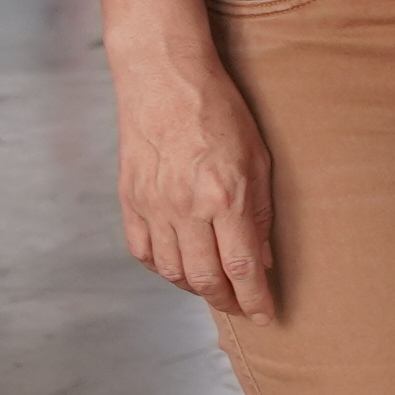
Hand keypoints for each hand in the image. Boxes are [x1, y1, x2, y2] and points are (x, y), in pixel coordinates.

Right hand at [114, 36, 278, 318]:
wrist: (163, 79)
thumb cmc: (218, 110)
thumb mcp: (257, 157)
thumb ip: (260, 211)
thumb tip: (262, 259)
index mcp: (223, 196)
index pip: (241, 267)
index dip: (254, 299)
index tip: (264, 315)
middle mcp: (185, 208)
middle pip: (205, 278)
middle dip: (227, 302)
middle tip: (240, 307)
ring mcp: (153, 205)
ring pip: (172, 271)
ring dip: (196, 288)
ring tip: (214, 289)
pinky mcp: (129, 199)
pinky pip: (143, 251)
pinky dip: (162, 268)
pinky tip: (178, 267)